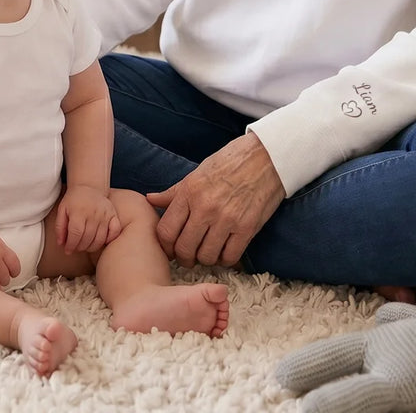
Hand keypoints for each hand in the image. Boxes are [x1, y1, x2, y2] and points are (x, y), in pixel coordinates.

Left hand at [56, 184, 120, 253]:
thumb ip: (60, 227)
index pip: (76, 234)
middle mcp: (93, 213)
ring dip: (91, 247)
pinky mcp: (113, 214)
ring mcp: (105, 214)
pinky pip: (115, 231)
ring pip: (100, 239)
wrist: (88, 186)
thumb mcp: (62, 210)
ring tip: (85, 246)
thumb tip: (61, 244)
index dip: (71, 245)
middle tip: (76, 248)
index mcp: (79, 211)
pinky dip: (109, 239)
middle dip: (80, 247)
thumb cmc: (74, 200)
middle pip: (87, 238)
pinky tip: (101, 241)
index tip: (67, 250)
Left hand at [147, 133, 285, 267]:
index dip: (166, 246)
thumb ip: (174, 192)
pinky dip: (226, 259)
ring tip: (208, 251)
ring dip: (206, 258)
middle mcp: (205, 207)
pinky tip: (225, 250)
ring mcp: (227, 219)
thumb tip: (149, 199)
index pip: (166, 231)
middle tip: (189, 256)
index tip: (171, 248)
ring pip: (206, 256)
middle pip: (184, 248)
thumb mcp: (197, 173)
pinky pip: (230, 257)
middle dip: (184, 257)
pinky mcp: (247, 228)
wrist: (265, 157)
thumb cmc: (229, 163)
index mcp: (189, 191)